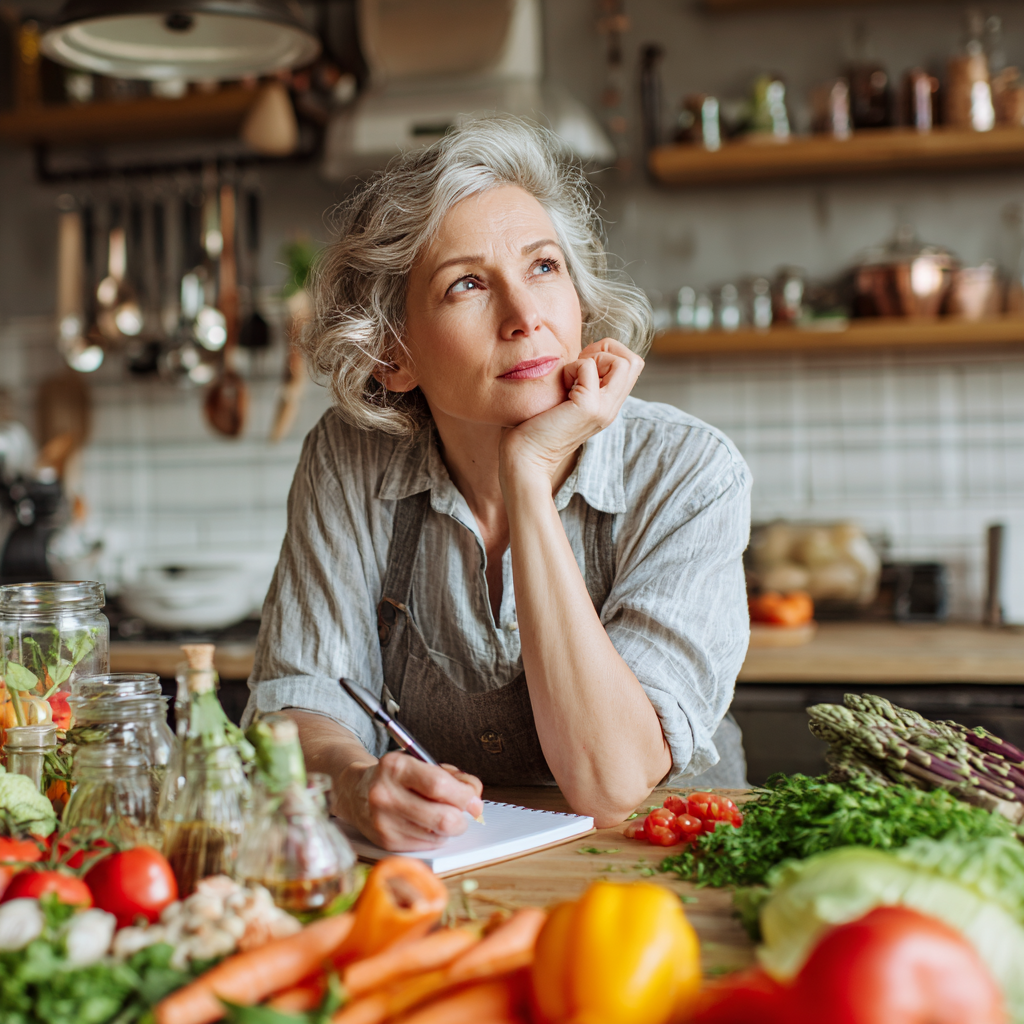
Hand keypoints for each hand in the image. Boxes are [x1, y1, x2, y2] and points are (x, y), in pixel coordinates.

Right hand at [352, 753, 483, 851]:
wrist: (355, 791)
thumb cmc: (398, 777)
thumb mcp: (422, 763)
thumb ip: (453, 776)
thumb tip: (474, 798)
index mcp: (396, 767)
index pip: (439, 786)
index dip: (464, 795)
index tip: (473, 799)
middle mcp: (386, 795)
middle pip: (442, 818)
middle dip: (462, 818)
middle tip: (463, 812)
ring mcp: (384, 822)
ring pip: (437, 836)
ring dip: (449, 828)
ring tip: (441, 815)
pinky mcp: (386, 842)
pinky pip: (426, 846)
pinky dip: (435, 837)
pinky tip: (426, 824)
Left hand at [499, 338, 643, 487]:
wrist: (525, 458)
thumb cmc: (535, 427)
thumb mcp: (566, 399)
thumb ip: (579, 382)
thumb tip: (580, 356)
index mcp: (607, 406)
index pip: (631, 367)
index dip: (609, 355)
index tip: (581, 364)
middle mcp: (611, 408)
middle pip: (634, 362)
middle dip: (607, 350)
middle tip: (580, 364)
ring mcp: (603, 409)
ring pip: (624, 362)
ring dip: (594, 357)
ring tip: (572, 374)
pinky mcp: (588, 408)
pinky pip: (589, 367)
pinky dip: (572, 366)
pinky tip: (560, 385)